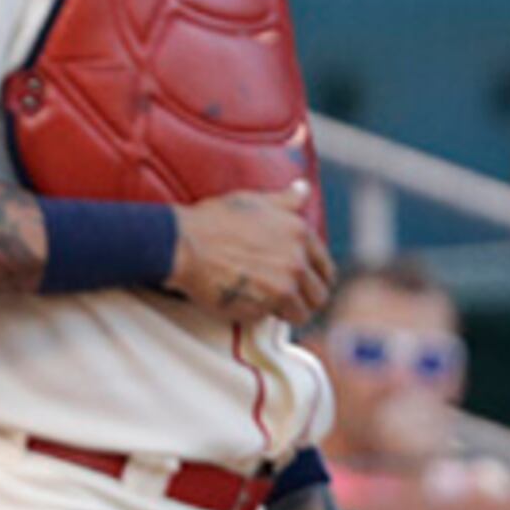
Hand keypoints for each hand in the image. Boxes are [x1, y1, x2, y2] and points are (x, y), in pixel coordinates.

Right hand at [170, 184, 331, 324]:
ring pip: (300, 314)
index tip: (306, 285)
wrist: (183, 245)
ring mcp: (281, 288)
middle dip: (305, 300)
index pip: (326, 270)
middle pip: (319, 296)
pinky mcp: (261, 309)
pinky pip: (269, 321)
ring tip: (269, 305)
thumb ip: (285, 201)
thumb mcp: (254, 201)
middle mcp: (297, 263)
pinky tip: (244, 302)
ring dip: (287, 313)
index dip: (317, 279)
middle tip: (288, 300)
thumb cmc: (214, 220)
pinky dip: (260, 316)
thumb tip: (304, 189)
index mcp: (301, 235)